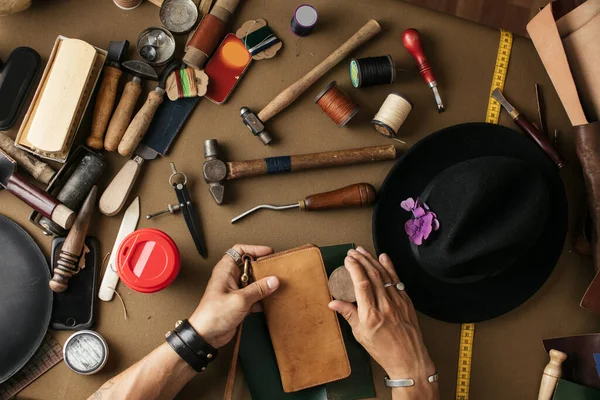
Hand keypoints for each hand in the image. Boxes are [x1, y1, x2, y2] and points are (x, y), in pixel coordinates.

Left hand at [189, 244, 279, 348]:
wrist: (206, 335)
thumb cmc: (213, 315)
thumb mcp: (240, 300)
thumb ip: (258, 289)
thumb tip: (273, 280)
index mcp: (225, 270)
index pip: (239, 250)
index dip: (254, 249)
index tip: (268, 252)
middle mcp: (229, 278)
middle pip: (249, 266)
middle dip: (262, 267)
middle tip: (274, 269)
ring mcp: (234, 290)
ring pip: (252, 281)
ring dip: (263, 284)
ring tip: (275, 285)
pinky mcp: (238, 302)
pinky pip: (253, 295)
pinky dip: (261, 297)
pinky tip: (269, 302)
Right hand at [329, 247, 437, 398]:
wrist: (409, 360)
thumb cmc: (383, 350)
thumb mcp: (361, 335)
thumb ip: (348, 314)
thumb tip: (333, 303)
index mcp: (371, 315)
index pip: (362, 284)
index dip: (354, 269)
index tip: (348, 260)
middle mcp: (385, 306)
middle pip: (373, 275)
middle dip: (361, 260)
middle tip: (352, 252)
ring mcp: (398, 302)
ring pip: (384, 275)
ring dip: (373, 260)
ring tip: (363, 251)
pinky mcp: (406, 301)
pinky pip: (396, 280)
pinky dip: (389, 267)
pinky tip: (383, 258)